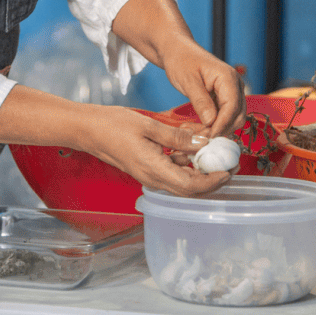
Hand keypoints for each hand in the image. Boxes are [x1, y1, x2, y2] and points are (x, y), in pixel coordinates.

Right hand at [76, 106, 234, 196]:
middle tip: (229, 163)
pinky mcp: (147, 168)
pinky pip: (171, 170)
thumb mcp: (147, 125)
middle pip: (189, 189)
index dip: (213, 181)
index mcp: (153, 170)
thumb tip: (203, 142)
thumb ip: (176, 136)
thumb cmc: (112, 125)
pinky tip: (191, 145)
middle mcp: (152, 178)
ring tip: (214, 150)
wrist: (86, 129)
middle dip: (212, 179)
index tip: (228, 170)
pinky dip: (185, 162)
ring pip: (181, 180)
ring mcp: (149, 174)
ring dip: (200, 169)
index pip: (191, 186)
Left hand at [110, 0, 247, 138]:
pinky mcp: (224, 98)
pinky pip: (224, 116)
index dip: (222, 125)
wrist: (177, 50)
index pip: (232, 107)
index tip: (209, 137)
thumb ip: (200, 100)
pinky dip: (213, 125)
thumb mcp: (187, 80)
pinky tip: (196, 128)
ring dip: (216, 130)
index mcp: (228, 77)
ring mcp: (231, 92)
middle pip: (237, 116)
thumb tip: (211, 122)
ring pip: (231, 119)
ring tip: (194, 133)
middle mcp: (235, 85)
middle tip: (198, 139)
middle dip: (220, 130)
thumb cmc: (180, 60)